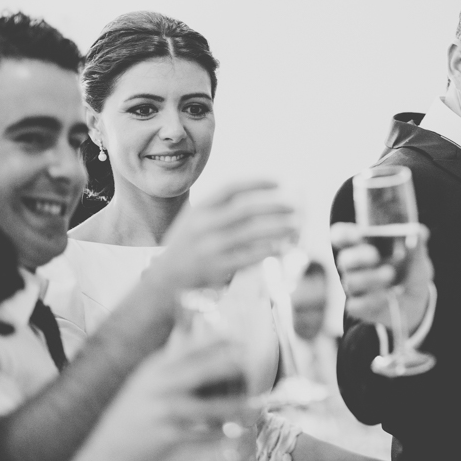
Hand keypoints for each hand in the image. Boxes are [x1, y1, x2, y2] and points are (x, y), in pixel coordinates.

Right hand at [74, 337, 249, 460]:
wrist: (106, 446)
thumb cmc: (132, 410)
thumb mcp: (144, 380)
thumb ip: (168, 362)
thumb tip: (192, 333)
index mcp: (154, 369)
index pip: (185, 348)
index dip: (212, 340)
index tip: (235, 336)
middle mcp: (157, 387)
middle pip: (197, 372)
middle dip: (225, 365)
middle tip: (247, 362)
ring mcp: (160, 412)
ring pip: (204, 407)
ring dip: (231, 406)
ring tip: (254, 404)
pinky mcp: (164, 436)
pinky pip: (198, 435)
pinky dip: (218, 435)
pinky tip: (234, 432)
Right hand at [146, 180, 295, 291]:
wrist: (165, 278)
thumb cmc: (189, 244)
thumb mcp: (196, 218)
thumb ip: (222, 207)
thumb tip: (262, 195)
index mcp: (200, 208)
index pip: (231, 187)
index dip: (257, 182)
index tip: (279, 181)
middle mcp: (203, 225)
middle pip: (246, 208)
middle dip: (274, 204)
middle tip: (295, 204)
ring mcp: (210, 248)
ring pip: (251, 232)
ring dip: (278, 227)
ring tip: (296, 224)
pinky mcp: (217, 269)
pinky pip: (249, 256)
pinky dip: (268, 250)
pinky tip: (283, 246)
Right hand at [331, 222, 432, 333]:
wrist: (415, 300)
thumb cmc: (409, 270)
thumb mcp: (417, 257)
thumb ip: (417, 244)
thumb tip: (420, 232)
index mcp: (362, 245)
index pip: (341, 236)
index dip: (344, 235)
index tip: (357, 235)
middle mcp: (354, 266)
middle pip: (344, 259)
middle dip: (358, 257)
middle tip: (374, 256)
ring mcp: (355, 287)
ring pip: (351, 282)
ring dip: (370, 279)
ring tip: (389, 275)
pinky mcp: (358, 307)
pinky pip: (356, 305)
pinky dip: (372, 300)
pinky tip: (387, 297)